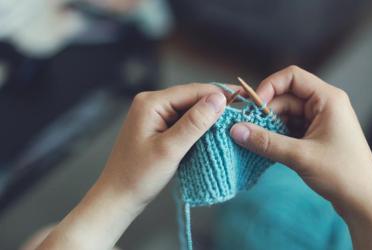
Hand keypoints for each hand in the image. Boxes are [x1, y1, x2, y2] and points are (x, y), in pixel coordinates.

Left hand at [38, 83, 227, 249]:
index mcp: (151, 102)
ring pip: (190, 109)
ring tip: (233, 122)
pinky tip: (213, 132)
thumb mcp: (170, 149)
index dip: (220, 94)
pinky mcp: (158, 127)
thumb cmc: (138, 176)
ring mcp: (154, 115)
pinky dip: (199, 127)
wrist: (118, 196)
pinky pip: (183, 121)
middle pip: (192, 97)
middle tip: (243, 112)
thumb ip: (195, 123)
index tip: (245, 98)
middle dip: (216, 105)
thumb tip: (218, 99)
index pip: (193, 91)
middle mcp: (152, 103)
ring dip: (209, 116)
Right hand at [230, 66, 371, 249]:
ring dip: (270, 126)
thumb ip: (266, 142)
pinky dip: (277, 135)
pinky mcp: (316, 135)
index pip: (292, 77)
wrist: (364, 202)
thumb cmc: (342, 174)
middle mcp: (325, 104)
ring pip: (286, 114)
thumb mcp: (300, 156)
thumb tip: (235, 130)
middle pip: (286, 96)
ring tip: (254, 141)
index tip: (252, 107)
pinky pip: (291, 127)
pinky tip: (265, 147)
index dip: (269, 87)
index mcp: (328, 99)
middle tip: (247, 129)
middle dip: (266, 112)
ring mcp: (320, 120)